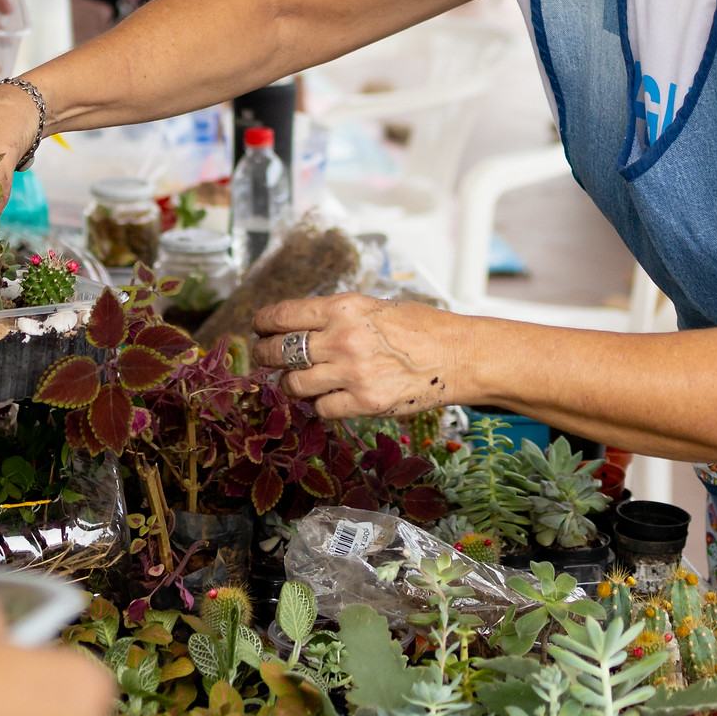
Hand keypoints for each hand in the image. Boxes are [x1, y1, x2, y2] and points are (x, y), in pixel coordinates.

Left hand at [251, 293, 459, 418]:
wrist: (458, 356)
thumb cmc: (418, 327)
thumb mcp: (372, 307)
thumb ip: (334, 317)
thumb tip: (296, 327)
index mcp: (343, 308)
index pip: (282, 316)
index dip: (262, 323)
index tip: (258, 327)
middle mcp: (342, 339)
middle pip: (278, 352)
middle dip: (264, 354)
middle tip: (264, 356)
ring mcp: (353, 374)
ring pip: (294, 385)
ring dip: (291, 384)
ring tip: (298, 380)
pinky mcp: (365, 403)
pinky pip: (321, 408)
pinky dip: (320, 404)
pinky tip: (328, 396)